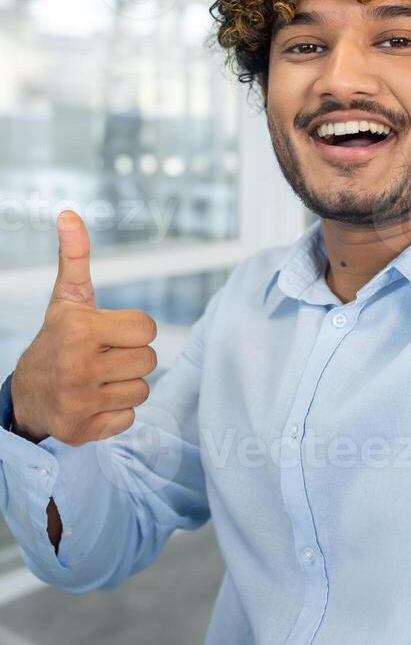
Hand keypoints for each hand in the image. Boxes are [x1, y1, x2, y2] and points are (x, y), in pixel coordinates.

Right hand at [11, 211, 157, 444]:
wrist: (28, 393)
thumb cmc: (59, 339)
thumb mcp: (68, 297)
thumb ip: (76, 256)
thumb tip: (69, 213)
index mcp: (80, 330)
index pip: (148, 329)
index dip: (134, 330)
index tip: (111, 333)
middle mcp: (78, 367)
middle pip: (149, 361)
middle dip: (132, 357)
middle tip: (105, 357)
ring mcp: (79, 402)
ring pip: (142, 391)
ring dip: (126, 385)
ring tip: (100, 378)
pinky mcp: (82, 432)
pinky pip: (129, 419)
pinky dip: (116, 413)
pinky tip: (95, 401)